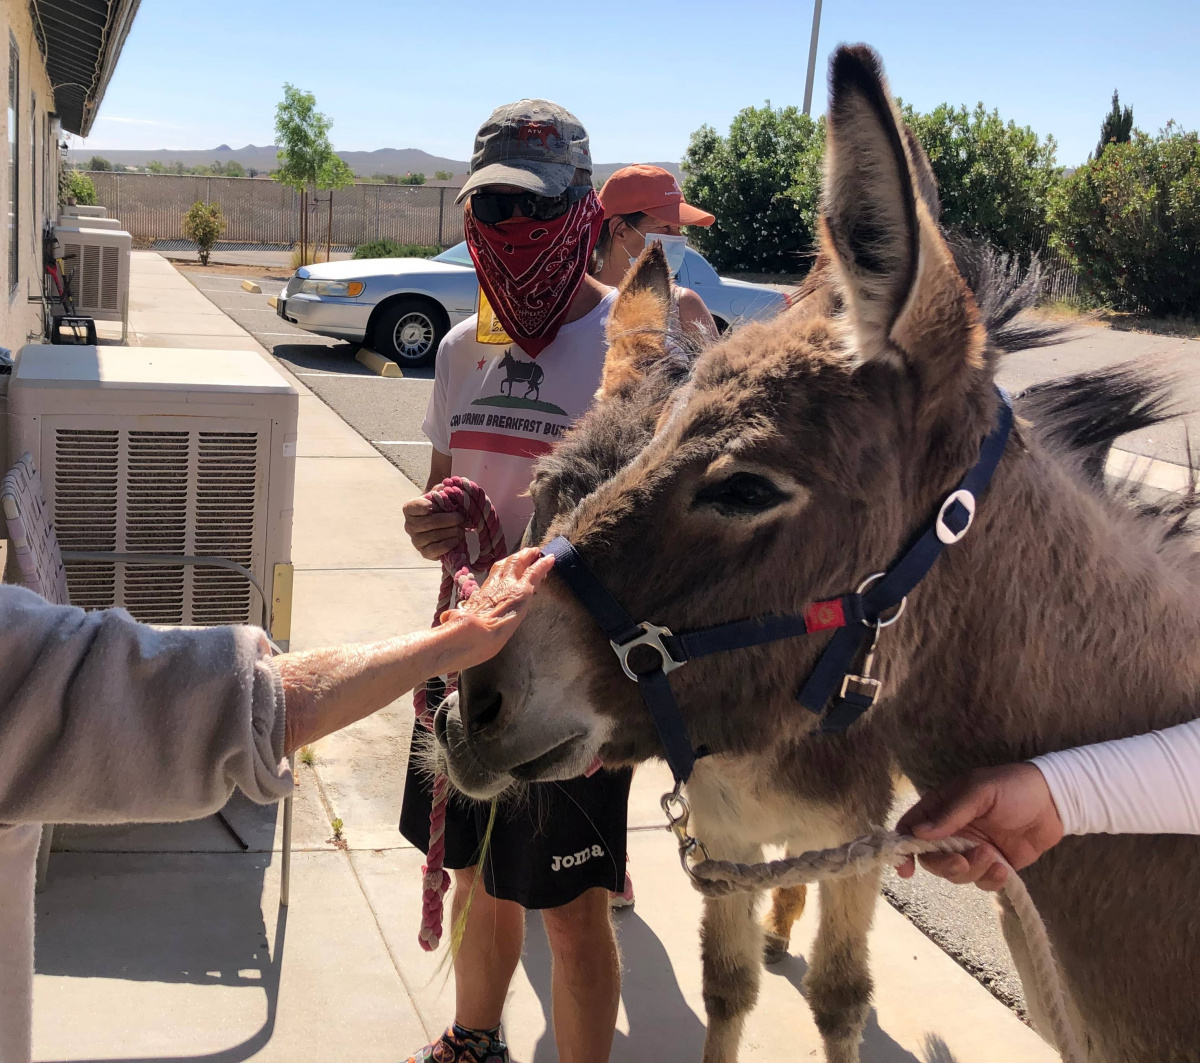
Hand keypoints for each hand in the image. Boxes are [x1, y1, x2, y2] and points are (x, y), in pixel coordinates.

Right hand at [403, 495, 465, 559]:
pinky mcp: (423, 552)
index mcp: (409, 509)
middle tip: (461, 518)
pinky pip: (435, 550)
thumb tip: (447, 489)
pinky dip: (448, 544)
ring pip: (434, 536)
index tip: (445, 505)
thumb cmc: (440, 507)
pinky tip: (457, 539)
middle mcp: (409, 525)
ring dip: (451, 532)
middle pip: (430, 522)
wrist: (440, 524)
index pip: (419, 506)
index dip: (433, 506)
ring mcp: (415, 540)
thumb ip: (442, 490)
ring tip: (462, 529)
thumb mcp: (440, 494)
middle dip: (449, 520)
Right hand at [437, 548, 554, 672]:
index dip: (501, 572)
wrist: (471, 633)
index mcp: (480, 595)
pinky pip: (535, 572)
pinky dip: (543, 564)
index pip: (492, 578)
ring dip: (528, 557)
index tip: (506, 569)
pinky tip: (551, 559)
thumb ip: (454, 618)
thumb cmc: (462, 635)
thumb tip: (445, 618)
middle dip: (516, 558)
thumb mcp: (457, 623)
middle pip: (505, 565)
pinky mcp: (522, 590)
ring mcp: (508, 585)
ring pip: (519, 564)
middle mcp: (493, 586)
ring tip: (537, 552)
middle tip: (526, 553)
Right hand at [895, 763, 1063, 890]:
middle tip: (963, 861)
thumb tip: (918, 833)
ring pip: (956, 873)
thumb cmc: (1013, 787)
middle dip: (945, 865)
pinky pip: (981, 881)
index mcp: (942, 808)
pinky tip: (1004, 868)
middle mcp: (952, 831)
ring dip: (972, 871)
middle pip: (932, 859)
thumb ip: (950, 814)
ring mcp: (972, 850)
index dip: (904, 848)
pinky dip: (990, 880)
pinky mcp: (994, 865)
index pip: (911, 829)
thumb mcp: (979, 792)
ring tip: (994, 858)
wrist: (1054, 803)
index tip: (906, 869)